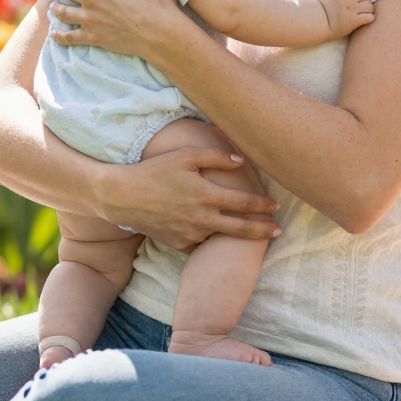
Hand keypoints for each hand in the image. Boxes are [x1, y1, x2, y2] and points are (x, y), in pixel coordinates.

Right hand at [88, 145, 279, 250]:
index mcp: (207, 195)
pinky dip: (209, 239)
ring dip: (235, 237)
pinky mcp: (179, 244)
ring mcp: (190, 234)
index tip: (276, 207)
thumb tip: (241, 161)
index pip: (245, 203)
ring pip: (220, 238)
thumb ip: (216, 157)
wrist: (122, 197)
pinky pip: (200, 244)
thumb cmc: (154, 171)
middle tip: (278, 232)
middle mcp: (202, 218)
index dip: (264, 206)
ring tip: (249, 233)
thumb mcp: (185, 156)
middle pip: (242, 229)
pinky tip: (214, 235)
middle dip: (264, 231)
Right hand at [317, 0, 375, 37]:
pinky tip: (364, 20)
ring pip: (370, 6)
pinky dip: (369, 18)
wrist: (316, 22)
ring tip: (362, 13)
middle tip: (360, 6)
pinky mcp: (354, 21)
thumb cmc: (322, 7)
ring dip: (368, 10)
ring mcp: (352, 9)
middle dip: (365, 0)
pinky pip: (370, 17)